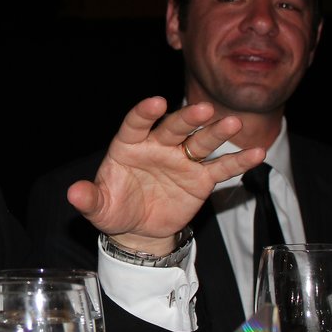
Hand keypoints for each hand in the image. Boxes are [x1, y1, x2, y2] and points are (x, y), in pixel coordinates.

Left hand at [67, 96, 264, 255]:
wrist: (138, 230)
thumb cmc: (115, 209)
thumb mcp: (99, 208)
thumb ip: (89, 198)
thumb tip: (74, 194)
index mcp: (129, 145)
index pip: (136, 123)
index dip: (145, 112)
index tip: (155, 102)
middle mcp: (158, 146)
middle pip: (174, 127)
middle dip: (187, 118)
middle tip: (202, 109)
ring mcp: (181, 160)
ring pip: (200, 141)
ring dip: (216, 133)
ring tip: (233, 124)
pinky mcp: (200, 179)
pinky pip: (220, 168)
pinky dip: (238, 161)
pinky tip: (257, 153)